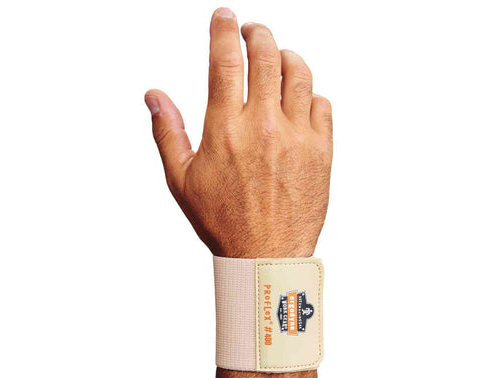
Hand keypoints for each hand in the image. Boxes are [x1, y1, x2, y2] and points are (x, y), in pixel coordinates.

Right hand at [145, 7, 331, 257]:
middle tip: (252, 32)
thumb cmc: (222, 223)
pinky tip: (299, 103)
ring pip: (299, 73)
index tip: (224, 18)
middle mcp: (264, 126)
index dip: (224, 30)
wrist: (265, 256)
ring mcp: (298, 137)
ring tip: (278, 60)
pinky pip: (322, 105)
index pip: (226, 60)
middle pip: (267, 55)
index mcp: (226, 129)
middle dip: (258, 33)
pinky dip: (310, 95)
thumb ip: (167, 132)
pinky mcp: (322, 152)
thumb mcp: (181, 181)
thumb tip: (154, 95)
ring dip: (286, 57)